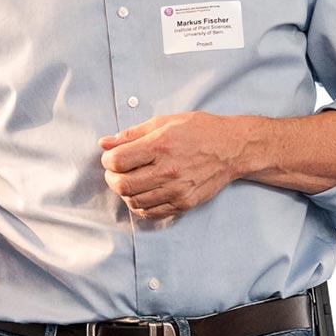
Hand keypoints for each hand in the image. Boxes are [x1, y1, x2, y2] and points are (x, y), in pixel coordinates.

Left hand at [99, 112, 247, 221]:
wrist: (232, 148)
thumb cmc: (199, 131)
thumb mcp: (164, 122)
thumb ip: (131, 134)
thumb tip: (104, 143)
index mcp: (160, 145)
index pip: (117, 161)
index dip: (107, 160)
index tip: (111, 157)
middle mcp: (168, 170)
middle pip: (122, 185)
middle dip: (112, 178)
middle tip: (116, 171)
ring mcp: (177, 190)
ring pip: (134, 201)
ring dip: (125, 192)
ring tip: (131, 180)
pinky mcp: (184, 203)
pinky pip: (151, 213)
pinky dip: (140, 205)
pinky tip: (143, 193)